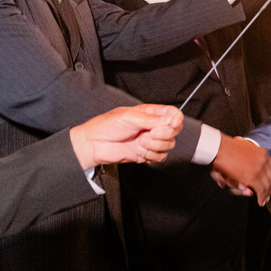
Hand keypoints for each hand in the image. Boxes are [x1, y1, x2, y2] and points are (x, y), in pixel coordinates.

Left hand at [69, 104, 183, 169]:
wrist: (93, 145)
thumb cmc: (106, 126)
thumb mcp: (128, 117)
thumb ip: (151, 119)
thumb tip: (170, 119)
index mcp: (150, 114)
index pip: (173, 114)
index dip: (176, 119)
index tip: (172, 123)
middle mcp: (153, 127)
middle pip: (174, 130)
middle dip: (164, 133)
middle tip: (150, 133)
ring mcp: (150, 141)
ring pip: (169, 144)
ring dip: (156, 145)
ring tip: (140, 142)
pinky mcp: (147, 154)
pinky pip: (161, 157)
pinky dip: (152, 155)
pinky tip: (140, 151)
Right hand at [211, 136, 270, 204]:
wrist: (219, 148)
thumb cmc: (226, 149)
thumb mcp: (241, 155)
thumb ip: (248, 163)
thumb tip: (248, 178)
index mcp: (263, 153)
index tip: (270, 182)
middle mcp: (264, 161)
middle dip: (270, 187)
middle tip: (268, 194)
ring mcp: (259, 169)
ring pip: (268, 185)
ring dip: (266, 194)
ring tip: (264, 200)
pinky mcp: (252, 177)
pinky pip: (261, 190)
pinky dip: (261, 197)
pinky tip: (260, 201)